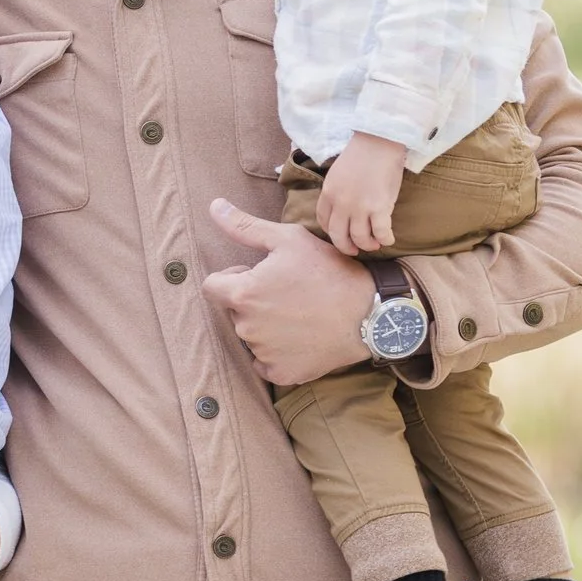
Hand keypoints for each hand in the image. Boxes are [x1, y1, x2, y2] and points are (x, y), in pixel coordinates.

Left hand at [201, 198, 377, 385]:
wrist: (369, 313)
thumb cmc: (328, 271)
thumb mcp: (288, 239)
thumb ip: (244, 227)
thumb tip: (214, 207)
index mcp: (243, 294)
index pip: (212, 287)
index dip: (233, 278)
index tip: (259, 275)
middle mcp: (246, 328)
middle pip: (234, 310)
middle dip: (252, 300)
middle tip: (287, 292)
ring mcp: (264, 354)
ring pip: (252, 335)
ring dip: (266, 325)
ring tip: (299, 312)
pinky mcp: (282, 374)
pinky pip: (266, 363)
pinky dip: (278, 352)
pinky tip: (301, 336)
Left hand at [316, 133, 407, 256]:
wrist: (379, 141)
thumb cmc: (361, 154)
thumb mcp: (338, 173)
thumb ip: (337, 192)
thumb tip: (342, 208)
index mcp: (328, 193)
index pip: (324, 221)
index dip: (332, 232)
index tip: (340, 235)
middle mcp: (341, 203)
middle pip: (338, 236)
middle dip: (346, 247)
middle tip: (354, 249)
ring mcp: (360, 207)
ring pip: (360, 238)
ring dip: (367, 245)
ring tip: (374, 244)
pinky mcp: (379, 208)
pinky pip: (381, 233)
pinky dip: (385, 239)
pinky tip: (389, 239)